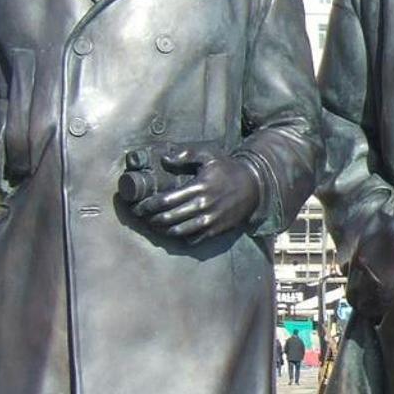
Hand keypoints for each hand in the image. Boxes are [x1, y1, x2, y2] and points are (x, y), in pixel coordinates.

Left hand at [136, 146, 259, 242]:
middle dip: (152, 218)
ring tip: (154, 225)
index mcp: (199, 187)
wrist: (254, 187)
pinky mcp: (216, 230)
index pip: (166, 200)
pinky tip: (174, 231)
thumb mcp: (209, 155)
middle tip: (142, 216)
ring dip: (163, 230)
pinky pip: (194, 239)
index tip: (139, 206)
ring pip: (179, 231)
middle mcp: (203, 206)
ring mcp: (210, 220)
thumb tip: (164, 158)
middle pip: (169, 218)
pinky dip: (181, 237)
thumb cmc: (228, 169)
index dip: (149, 205)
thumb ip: (186, 154)